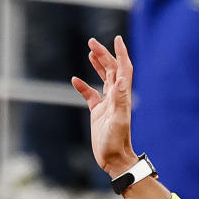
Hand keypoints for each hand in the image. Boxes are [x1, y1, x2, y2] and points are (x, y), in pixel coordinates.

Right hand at [71, 36, 137, 176]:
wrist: (114, 160)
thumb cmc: (116, 142)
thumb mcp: (117, 120)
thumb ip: (119, 100)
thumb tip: (120, 79)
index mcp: (122, 97)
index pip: (123, 70)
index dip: (121, 54)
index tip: (117, 38)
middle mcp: (117, 98)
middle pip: (112, 71)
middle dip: (104, 55)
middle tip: (92, 42)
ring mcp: (108, 105)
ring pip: (103, 79)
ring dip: (98, 65)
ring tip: (90, 52)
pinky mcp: (99, 113)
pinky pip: (91, 95)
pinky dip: (83, 87)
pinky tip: (75, 81)